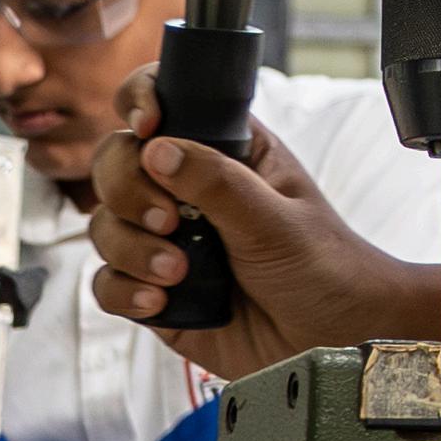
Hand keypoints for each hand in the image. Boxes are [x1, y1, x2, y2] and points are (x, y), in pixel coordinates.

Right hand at [87, 67, 429, 377]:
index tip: (147, 124)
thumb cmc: (325, 268)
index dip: (142, 101)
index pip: (168, 103)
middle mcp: (189, 190)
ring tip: (179, 273)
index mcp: (228, 151)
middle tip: (170, 220)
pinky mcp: (156, 289)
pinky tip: (161, 302)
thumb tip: (158, 149)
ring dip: (132, 247)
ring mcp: (168, 240)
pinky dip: (125, 290)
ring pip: (107, 224)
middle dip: (129, 190)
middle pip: (117, 162)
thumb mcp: (277, 219)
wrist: (333, 340)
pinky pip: (109, 282)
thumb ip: (218, 183)